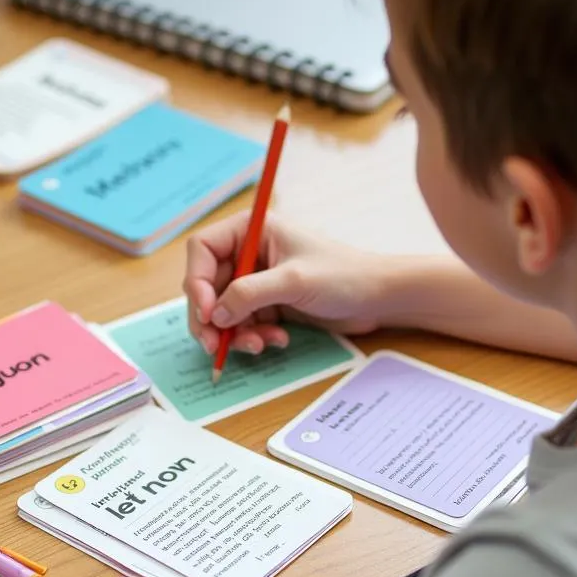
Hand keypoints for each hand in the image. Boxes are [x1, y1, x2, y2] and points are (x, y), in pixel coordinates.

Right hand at [184, 213, 387, 355]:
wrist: (379, 298)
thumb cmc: (344, 275)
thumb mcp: (293, 281)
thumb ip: (250, 294)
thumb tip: (215, 314)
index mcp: (251, 230)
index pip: (202, 250)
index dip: (198, 282)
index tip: (207, 312)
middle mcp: (249, 253)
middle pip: (207, 285)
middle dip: (211, 317)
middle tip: (214, 346)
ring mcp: (258, 280)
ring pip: (224, 310)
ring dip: (234, 332)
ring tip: (258, 345)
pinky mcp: (269, 304)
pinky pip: (244, 324)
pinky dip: (253, 336)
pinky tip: (277, 341)